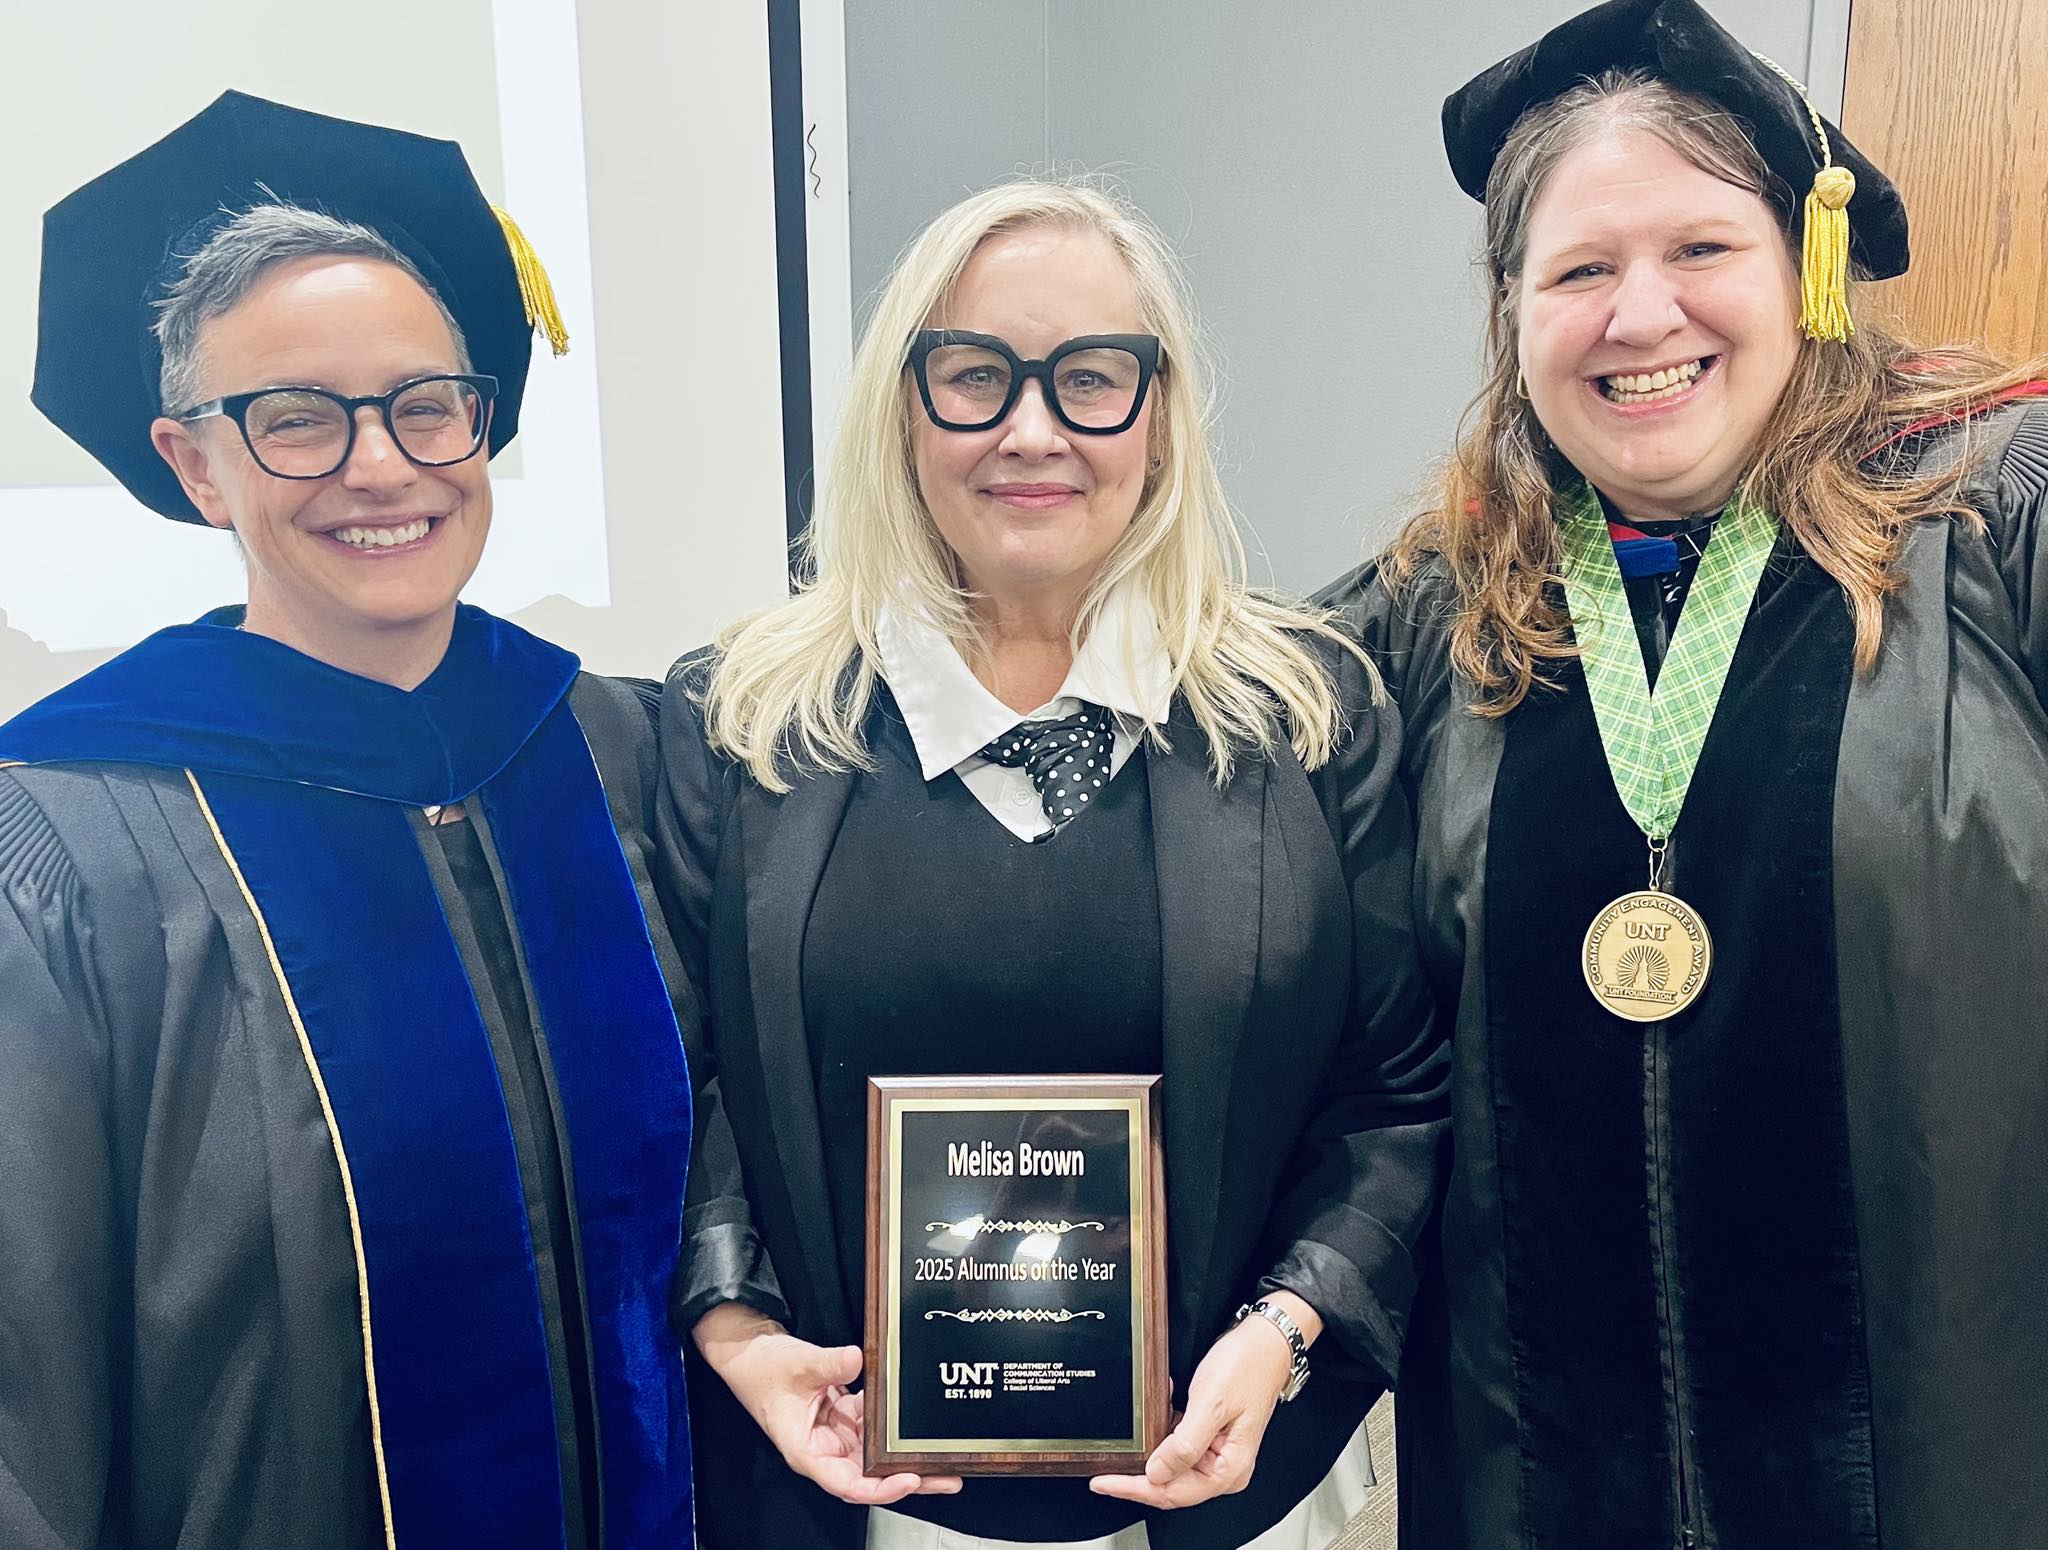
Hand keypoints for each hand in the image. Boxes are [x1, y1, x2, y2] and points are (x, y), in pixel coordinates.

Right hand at [692, 1302, 962, 1506]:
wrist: (752, 1353)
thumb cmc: (763, 1369)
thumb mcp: (797, 1365)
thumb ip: (828, 1365)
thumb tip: (857, 1359)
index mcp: (808, 1452)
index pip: (848, 1484)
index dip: (881, 1488)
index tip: (909, 1479)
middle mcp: (825, 1450)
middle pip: (871, 1476)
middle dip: (910, 1478)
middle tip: (949, 1477)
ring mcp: (835, 1434)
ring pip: (877, 1454)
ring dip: (907, 1456)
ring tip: (944, 1455)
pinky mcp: (842, 1417)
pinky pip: (873, 1426)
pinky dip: (894, 1426)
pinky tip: (917, 1420)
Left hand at [1089, 1293, 1317, 1509]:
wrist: (1264, 1342)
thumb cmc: (1247, 1368)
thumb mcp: (1210, 1405)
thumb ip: (1184, 1445)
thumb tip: (1156, 1474)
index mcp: (1228, 1470)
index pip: (1173, 1492)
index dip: (1135, 1489)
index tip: (1105, 1482)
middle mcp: (1224, 1468)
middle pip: (1170, 1485)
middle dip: (1137, 1478)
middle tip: (1104, 1473)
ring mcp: (1217, 1453)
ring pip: (1171, 1466)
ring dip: (1148, 1452)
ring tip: (1126, 1441)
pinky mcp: (1210, 1436)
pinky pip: (1177, 1444)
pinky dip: (1161, 1431)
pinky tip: (1154, 1413)